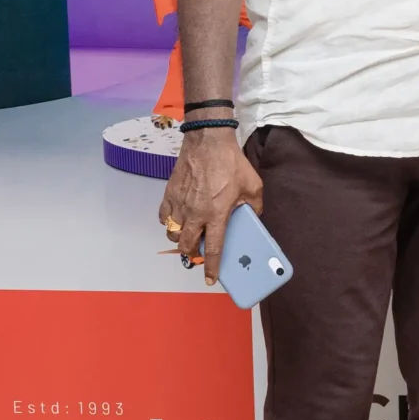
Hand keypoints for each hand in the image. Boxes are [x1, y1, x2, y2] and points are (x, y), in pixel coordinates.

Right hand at [159, 133, 262, 283]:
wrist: (208, 140)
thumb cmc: (231, 162)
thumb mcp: (253, 186)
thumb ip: (254, 206)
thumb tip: (252, 216)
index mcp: (217, 214)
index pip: (214, 248)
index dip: (213, 267)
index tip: (211, 279)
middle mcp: (195, 213)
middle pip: (188, 245)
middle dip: (193, 255)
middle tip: (198, 254)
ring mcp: (180, 204)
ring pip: (173, 233)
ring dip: (180, 239)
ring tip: (188, 236)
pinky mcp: (170, 193)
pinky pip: (164, 216)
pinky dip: (169, 222)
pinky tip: (177, 219)